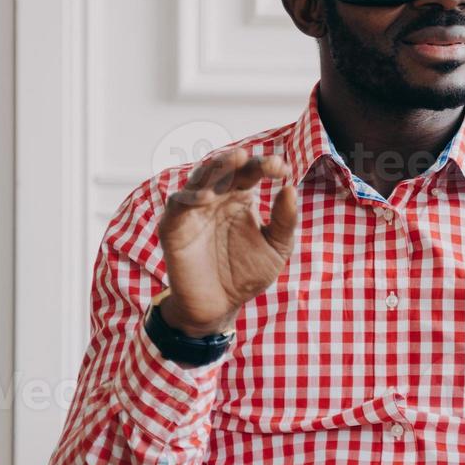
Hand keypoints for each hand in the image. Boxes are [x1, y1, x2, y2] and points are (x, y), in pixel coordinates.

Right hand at [156, 148, 298, 336]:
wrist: (220, 306)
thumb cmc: (247, 274)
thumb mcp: (276, 248)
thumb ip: (284, 220)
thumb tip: (290, 188)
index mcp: (241, 197)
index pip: (251, 171)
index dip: (265, 165)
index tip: (282, 169)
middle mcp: (216, 198)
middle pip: (223, 167)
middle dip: (237, 159)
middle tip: (253, 158)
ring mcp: (194, 210)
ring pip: (199, 177)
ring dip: (215, 167)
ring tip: (233, 161)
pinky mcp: (174, 226)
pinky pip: (178, 203)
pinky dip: (190, 196)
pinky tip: (209, 197)